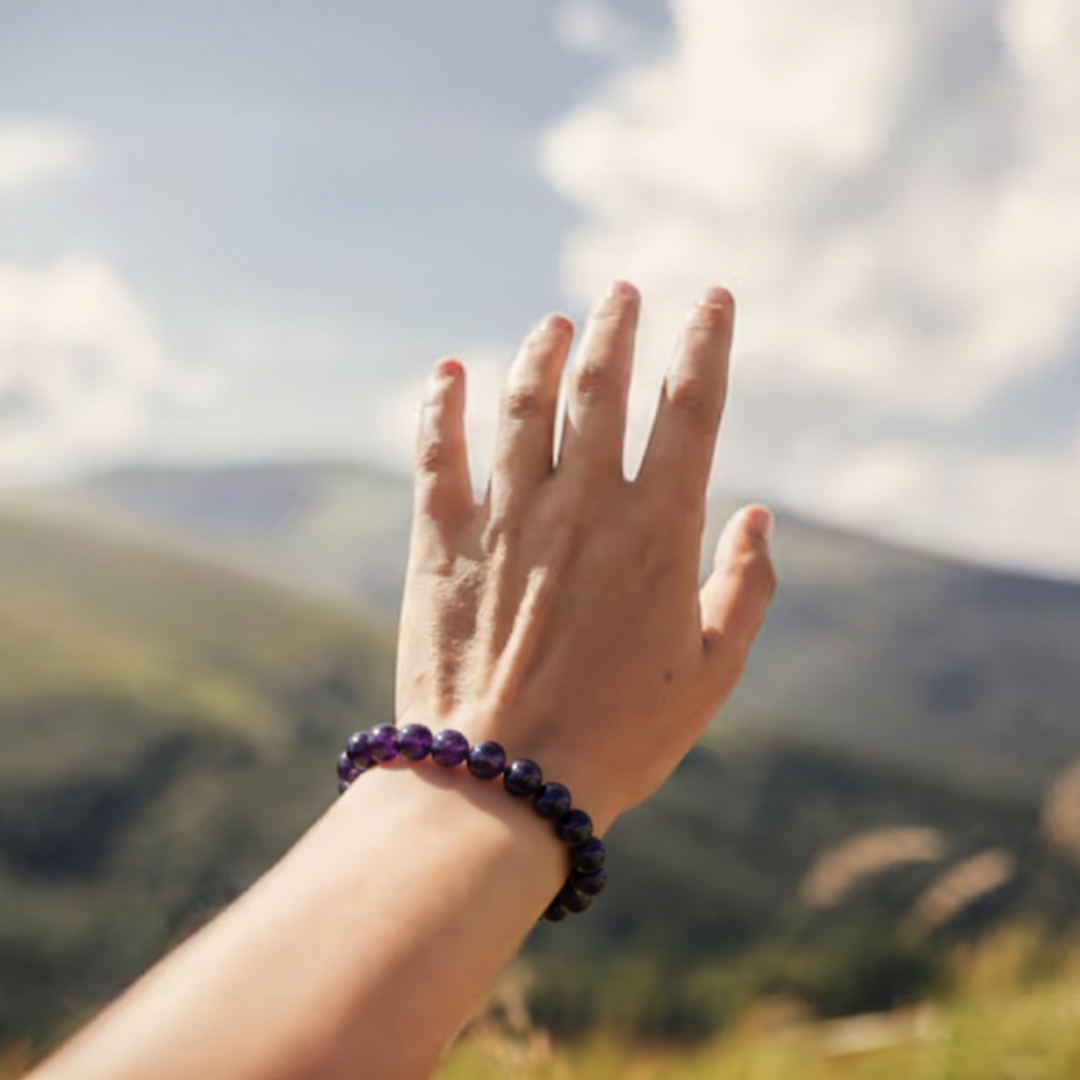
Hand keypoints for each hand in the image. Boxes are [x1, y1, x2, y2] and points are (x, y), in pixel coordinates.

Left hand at [396, 282, 775, 831]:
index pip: (691, 406)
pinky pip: (437, 452)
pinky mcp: (441, 542)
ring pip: (525, 403)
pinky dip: (441, 405)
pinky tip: (448, 371)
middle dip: (616, 326)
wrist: (503, 783)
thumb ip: (746, 586)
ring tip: (554, 322)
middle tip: (621, 292)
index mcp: (656, 531)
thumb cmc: (620, 737)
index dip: (706, 342)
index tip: (711, 299)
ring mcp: (506, 518)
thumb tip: (762, 514)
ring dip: (541, 350)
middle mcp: (581, 506)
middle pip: (601, 384)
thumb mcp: (713, 673)